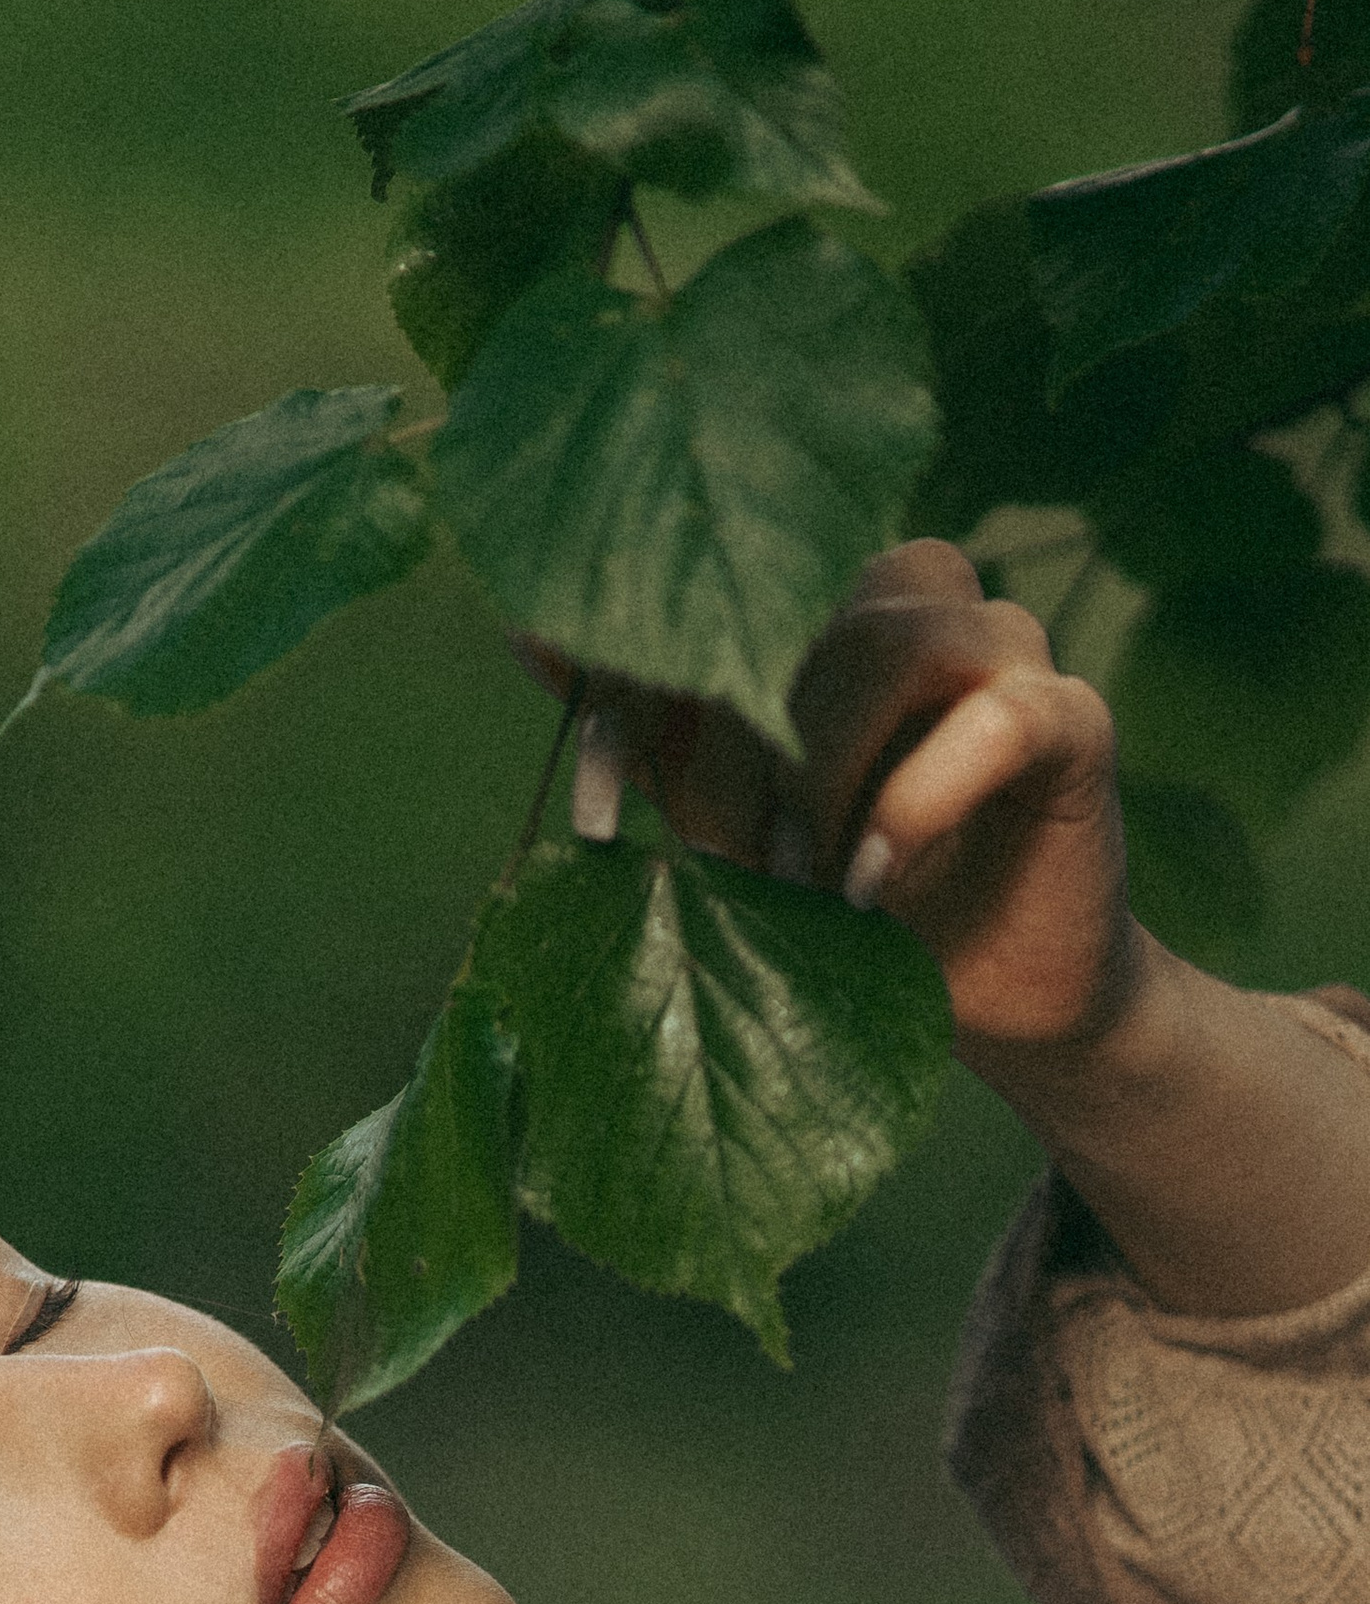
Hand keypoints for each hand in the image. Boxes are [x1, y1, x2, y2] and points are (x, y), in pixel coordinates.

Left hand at [533, 540, 1141, 1059]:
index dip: (642, 698)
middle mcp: (914, 601)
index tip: (586, 816)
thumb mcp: (728, 830)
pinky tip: (871, 882)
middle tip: (726, 876)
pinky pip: (999, 716)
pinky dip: (919, 798)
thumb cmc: (846, 907)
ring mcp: (1003, 649)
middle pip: (802, 619)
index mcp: (825, 609)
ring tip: (798, 883)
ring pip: (894, 642)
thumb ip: (658, 742)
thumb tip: (528, 632)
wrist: (989, 1001)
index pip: (719, 603)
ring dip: (822, 773)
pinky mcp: (1075, 719)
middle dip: (738, 762)